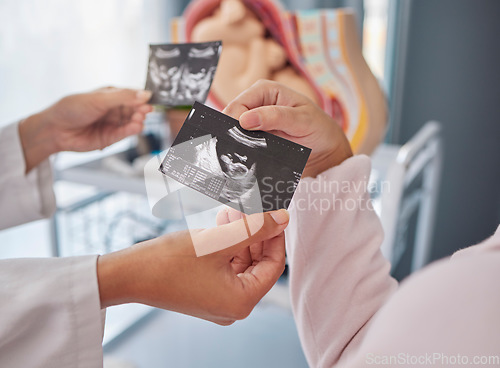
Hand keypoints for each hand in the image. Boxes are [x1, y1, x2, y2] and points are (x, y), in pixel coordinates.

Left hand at [19, 87, 152, 171]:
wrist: (55, 129)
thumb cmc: (72, 108)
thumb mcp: (99, 99)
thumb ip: (124, 97)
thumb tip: (146, 94)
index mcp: (111, 95)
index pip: (132, 95)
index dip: (142, 97)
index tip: (150, 99)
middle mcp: (114, 109)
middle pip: (135, 109)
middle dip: (141, 110)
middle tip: (146, 110)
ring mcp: (113, 124)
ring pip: (132, 122)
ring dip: (138, 120)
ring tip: (139, 119)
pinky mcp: (111, 138)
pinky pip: (126, 133)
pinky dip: (132, 130)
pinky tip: (136, 127)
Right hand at [97, 209, 288, 324]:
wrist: (129, 274)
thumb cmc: (169, 262)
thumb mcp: (218, 241)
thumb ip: (254, 229)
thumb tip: (282, 219)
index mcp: (241, 302)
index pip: (273, 266)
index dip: (275, 236)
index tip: (275, 214)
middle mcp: (233, 306)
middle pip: (257, 264)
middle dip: (255, 233)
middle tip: (252, 208)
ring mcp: (218, 300)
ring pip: (241, 262)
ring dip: (240, 236)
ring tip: (233, 211)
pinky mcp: (206, 291)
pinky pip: (226, 266)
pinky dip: (227, 245)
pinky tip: (223, 223)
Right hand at [224, 80, 352, 176]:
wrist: (325, 150)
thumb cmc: (318, 128)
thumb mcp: (302, 120)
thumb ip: (276, 117)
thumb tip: (245, 119)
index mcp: (264, 89)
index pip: (237, 105)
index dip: (234, 123)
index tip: (241, 140)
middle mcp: (255, 103)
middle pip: (230, 119)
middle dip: (234, 134)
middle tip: (243, 151)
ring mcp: (253, 121)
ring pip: (233, 133)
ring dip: (237, 145)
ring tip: (247, 155)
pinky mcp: (254, 137)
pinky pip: (240, 144)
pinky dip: (242, 152)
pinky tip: (249, 158)